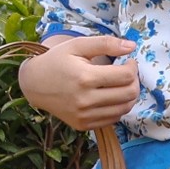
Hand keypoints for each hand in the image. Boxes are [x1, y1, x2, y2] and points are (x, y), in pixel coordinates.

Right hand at [19, 35, 139, 132]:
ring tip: (121, 84)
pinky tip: (111, 95)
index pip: (125, 76)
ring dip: (129, 95)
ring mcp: (84, 116)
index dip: (133, 67)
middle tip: (128, 72)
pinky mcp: (83, 125)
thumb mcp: (78, 45)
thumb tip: (131, 46)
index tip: (128, 60)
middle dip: (135, 81)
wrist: (34, 84)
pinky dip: (118, 107)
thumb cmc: (57, 60)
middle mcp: (85, 100)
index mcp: (85, 77)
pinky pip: (112, 119)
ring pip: (124, 109)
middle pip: (129, 94)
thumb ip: (106, 43)